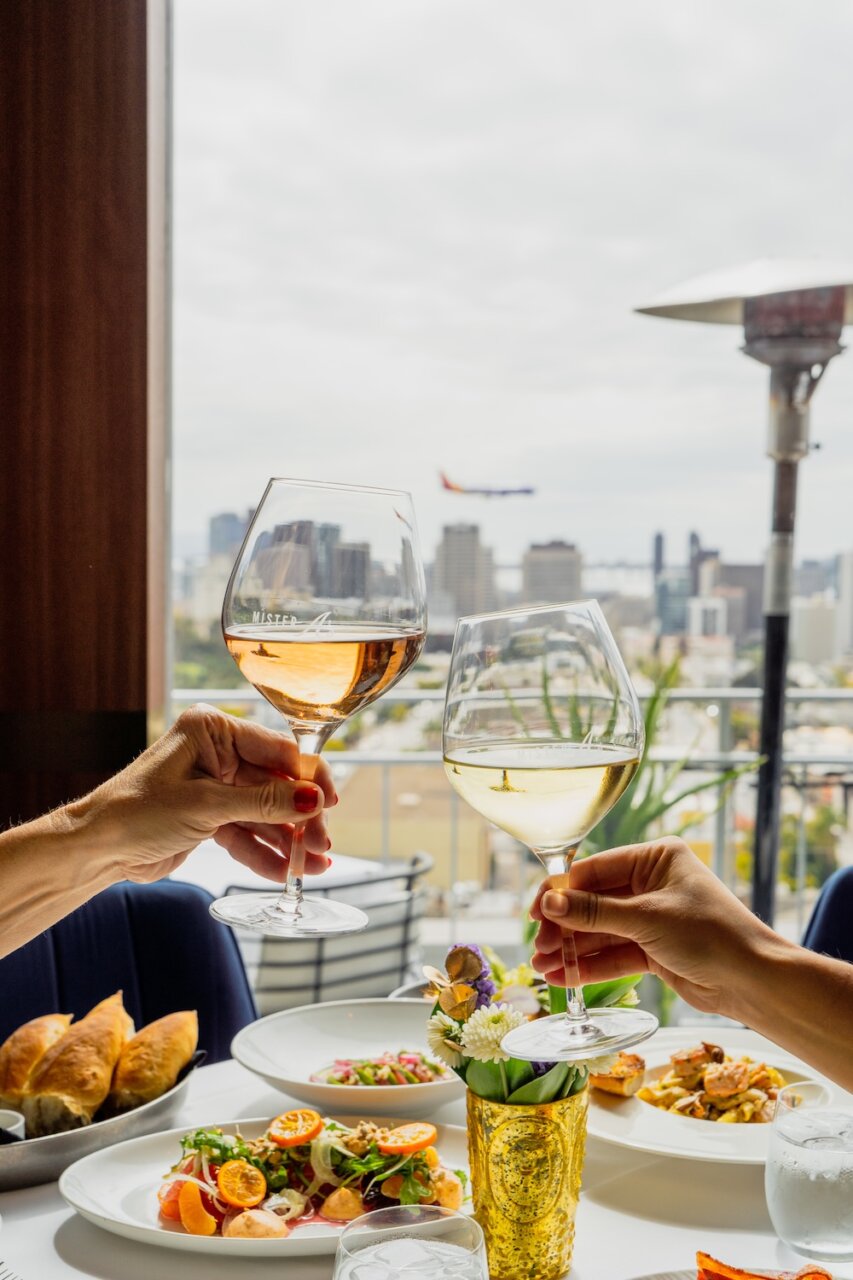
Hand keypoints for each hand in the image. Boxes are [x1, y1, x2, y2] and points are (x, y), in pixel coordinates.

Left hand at [73, 705, 336, 884]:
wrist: (95, 850)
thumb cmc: (134, 812)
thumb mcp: (206, 805)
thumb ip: (265, 802)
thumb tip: (314, 799)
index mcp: (212, 730)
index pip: (277, 748)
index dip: (308, 777)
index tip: (330, 803)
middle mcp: (216, 753)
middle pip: (276, 784)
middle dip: (300, 817)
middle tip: (322, 845)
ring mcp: (215, 786)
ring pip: (266, 812)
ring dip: (288, 840)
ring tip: (313, 867)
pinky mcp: (210, 817)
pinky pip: (248, 832)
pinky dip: (264, 853)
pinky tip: (284, 872)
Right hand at [530, 838, 776, 1016]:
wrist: (753, 980)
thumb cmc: (710, 934)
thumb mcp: (647, 918)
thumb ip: (594, 912)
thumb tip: (548, 903)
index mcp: (655, 858)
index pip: (595, 870)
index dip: (561, 891)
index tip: (535, 912)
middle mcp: (651, 884)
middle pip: (593, 902)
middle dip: (564, 926)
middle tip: (538, 946)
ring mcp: (652, 917)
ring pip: (600, 931)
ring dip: (572, 949)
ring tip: (541, 967)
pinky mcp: (654, 950)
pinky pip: (614, 953)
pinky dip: (590, 965)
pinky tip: (563, 976)